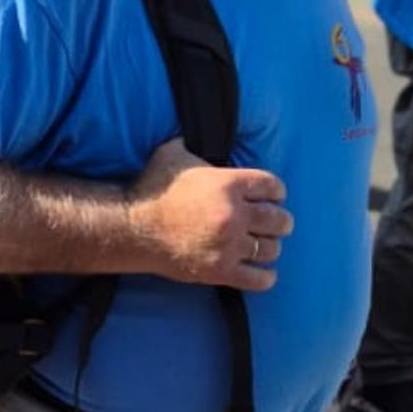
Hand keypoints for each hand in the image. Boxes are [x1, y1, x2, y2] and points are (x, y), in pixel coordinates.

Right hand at [129, 137, 291, 291]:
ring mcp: (228, 245)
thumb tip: (203, 132)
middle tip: (277, 224)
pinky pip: (258, 279)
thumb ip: (196, 145)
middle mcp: (234, 214)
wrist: (132, 228)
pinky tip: (263, 272)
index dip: (277, 191)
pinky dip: (265, 277)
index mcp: (228, 184)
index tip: (275, 197)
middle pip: (278, 219)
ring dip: (270, 247)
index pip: (273, 187)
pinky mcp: (220, 270)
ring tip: (264, 245)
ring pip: (270, 249)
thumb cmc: (152, 188)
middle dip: (281, 221)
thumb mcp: (174, 153)